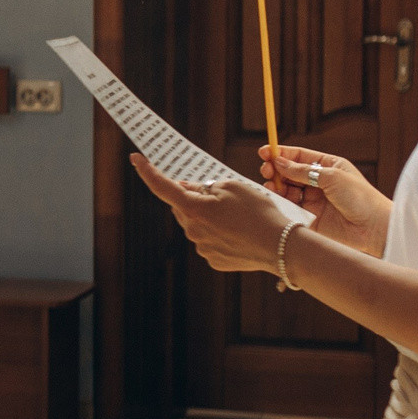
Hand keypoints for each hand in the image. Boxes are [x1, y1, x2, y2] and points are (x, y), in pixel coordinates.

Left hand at [131, 153, 290, 272]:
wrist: (281, 246)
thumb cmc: (258, 212)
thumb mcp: (232, 187)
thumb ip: (205, 187)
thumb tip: (187, 190)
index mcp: (193, 209)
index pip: (162, 187)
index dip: (147, 171)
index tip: (136, 159)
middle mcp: (192, 231)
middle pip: (181, 208)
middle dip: (192, 198)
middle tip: (215, 192)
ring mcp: (202, 248)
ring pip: (196, 225)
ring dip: (207, 216)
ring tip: (236, 214)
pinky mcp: (213, 259)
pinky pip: (208, 241)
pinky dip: (218, 233)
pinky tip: (238, 231)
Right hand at [258, 144, 390, 255]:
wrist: (373, 228)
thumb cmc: (361, 198)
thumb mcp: (331, 176)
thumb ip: (303, 170)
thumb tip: (279, 162)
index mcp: (327, 166)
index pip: (299, 156)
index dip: (281, 153)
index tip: (263, 152)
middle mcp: (318, 182)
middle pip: (289, 172)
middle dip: (275, 170)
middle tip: (267, 171)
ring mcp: (313, 200)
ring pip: (286, 190)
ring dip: (276, 186)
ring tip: (271, 186)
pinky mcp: (309, 217)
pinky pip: (289, 207)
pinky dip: (280, 202)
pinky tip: (276, 198)